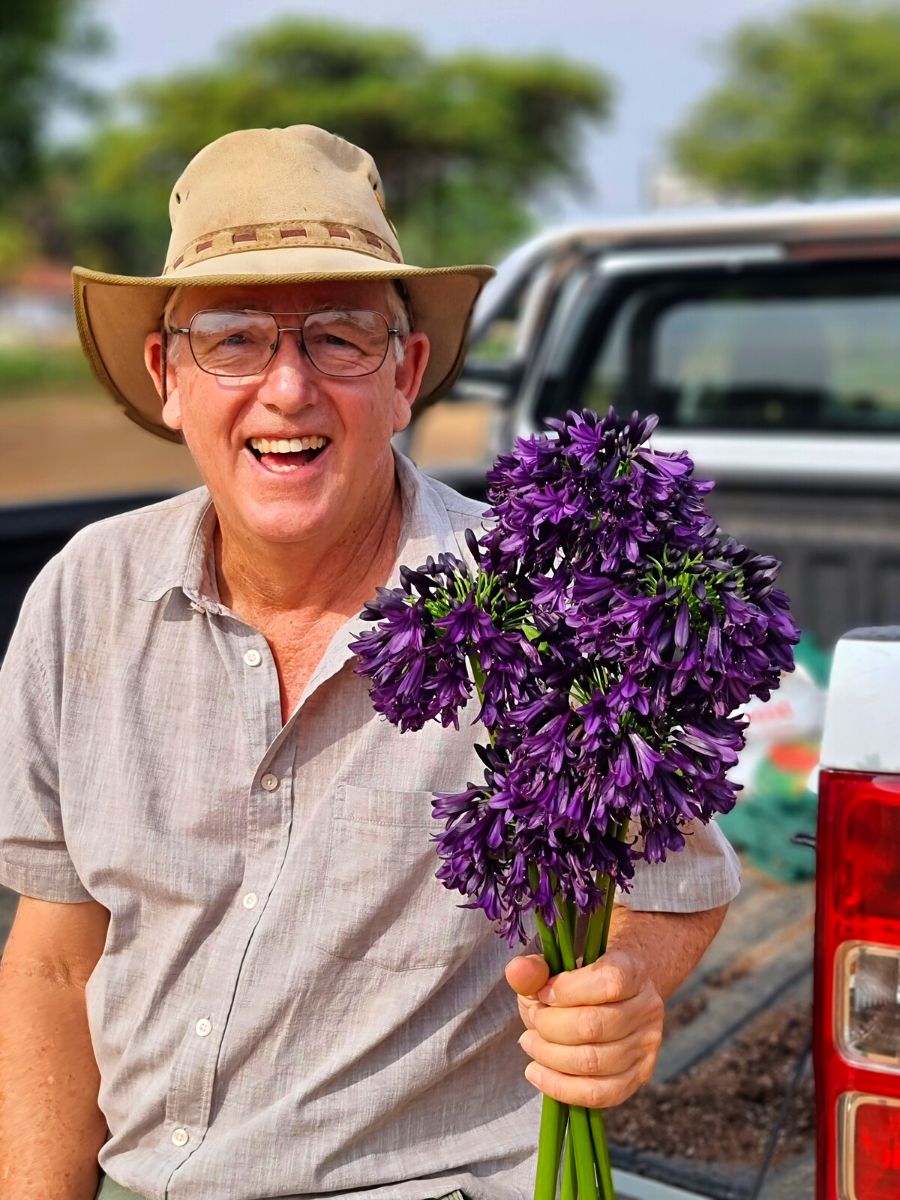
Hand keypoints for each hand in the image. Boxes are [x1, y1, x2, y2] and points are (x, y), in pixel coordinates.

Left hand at [505, 948, 663, 1108]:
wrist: (612, 998)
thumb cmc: (578, 983)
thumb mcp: (553, 969)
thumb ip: (533, 970)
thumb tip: (517, 972)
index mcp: (632, 970)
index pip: (608, 982)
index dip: (567, 990)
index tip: (543, 993)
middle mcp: (647, 1007)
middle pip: (594, 1026)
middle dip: (550, 1027)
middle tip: (533, 1021)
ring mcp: (646, 1045)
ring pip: (594, 1062)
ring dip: (550, 1056)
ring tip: (530, 1043)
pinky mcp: (638, 1076)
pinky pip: (598, 1093)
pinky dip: (560, 1087)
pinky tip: (536, 1072)